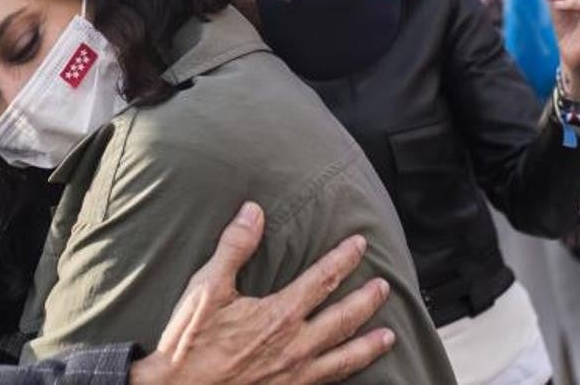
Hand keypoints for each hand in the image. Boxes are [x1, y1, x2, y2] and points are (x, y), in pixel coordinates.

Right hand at [130, 202, 393, 384]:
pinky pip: (330, 382)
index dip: (344, 258)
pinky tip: (353, 371)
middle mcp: (296, 346)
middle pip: (344, 318)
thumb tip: (253, 211)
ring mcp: (296, 375)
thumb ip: (234, 247)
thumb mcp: (206, 287)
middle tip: (384, 286)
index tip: (359, 244)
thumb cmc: (190, 342)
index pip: (323, 279)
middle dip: (367, 300)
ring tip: (389, 335)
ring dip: (369, 345)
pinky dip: (349, 373)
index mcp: (280, 315)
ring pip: (346, 358)